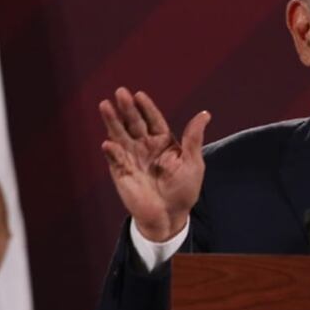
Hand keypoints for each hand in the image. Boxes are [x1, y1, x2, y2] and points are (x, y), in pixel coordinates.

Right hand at [98, 88, 209, 240]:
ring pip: (120, 135)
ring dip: (112, 121)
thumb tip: (205, 114)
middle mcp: (145, 146)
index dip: (146, 107)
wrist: (170, 216)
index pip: (153, 119)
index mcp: (163, 141)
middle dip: (127, 108)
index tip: (139, 95)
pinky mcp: (121, 172)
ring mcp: (131, 158)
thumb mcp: (193, 163)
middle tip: (121, 92)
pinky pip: (115, 159)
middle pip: (134, 123)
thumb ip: (193, 138)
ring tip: (105, 105)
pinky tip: (109, 143)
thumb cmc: (184, 190)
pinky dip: (112, 151)